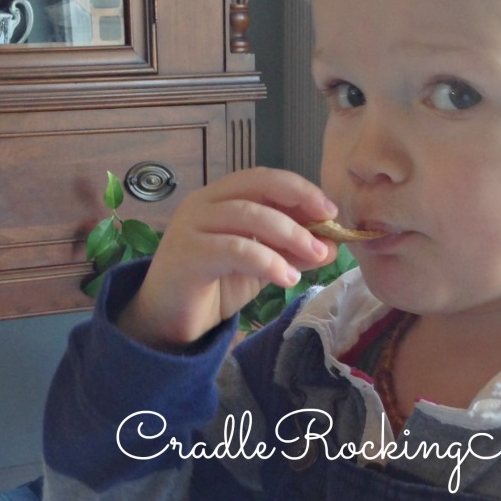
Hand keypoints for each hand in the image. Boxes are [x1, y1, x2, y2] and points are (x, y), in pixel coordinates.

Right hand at [116, 167, 337, 347]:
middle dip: (299, 203)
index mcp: (221, 198)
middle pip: (257, 187)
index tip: (330, 210)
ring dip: (290, 234)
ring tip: (316, 256)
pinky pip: (235, 249)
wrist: (169, 321)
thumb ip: (291, 252)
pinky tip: (288, 278)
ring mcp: (192, 226)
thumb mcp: (261, 267)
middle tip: (329, 227)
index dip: (299, 189)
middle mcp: (203, 204)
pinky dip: (268, 261)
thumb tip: (331, 245)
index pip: (264, 179)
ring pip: (248, 216)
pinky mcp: (188, 254)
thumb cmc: (213, 288)